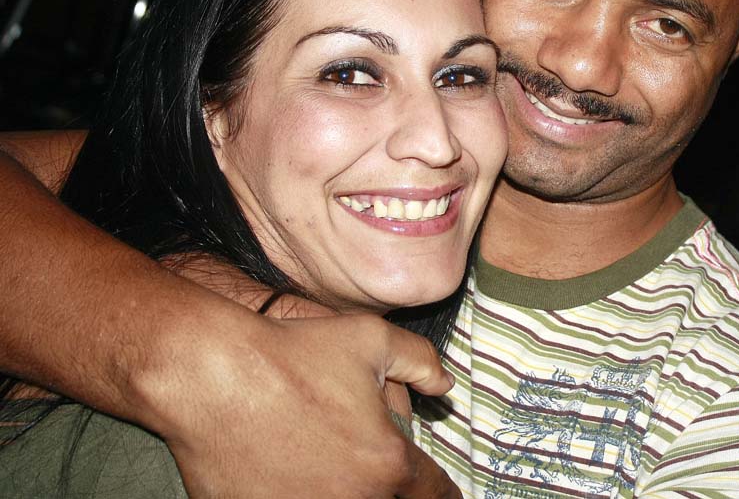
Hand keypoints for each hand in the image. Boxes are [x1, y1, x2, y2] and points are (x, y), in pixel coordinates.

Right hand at [144, 312, 461, 497]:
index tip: (436, 487)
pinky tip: (292, 467)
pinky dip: (302, 492)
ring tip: (327, 458)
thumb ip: (421, 361)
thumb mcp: (373, 338)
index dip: (441, 490)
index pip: (436, 494)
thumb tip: (443, 385)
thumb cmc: (293, 353)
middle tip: (370, 458)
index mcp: (388, 465)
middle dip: (392, 485)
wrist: (212, 375)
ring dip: (348, 490)